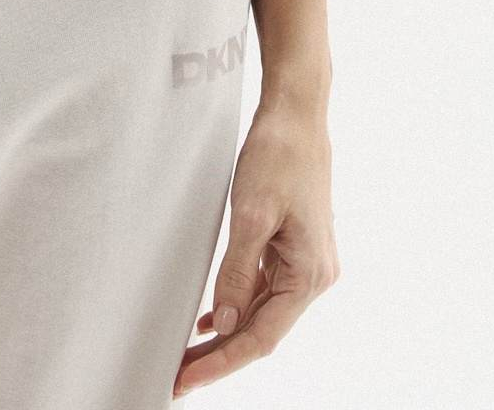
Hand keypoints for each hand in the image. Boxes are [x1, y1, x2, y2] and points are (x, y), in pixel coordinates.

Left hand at [171, 94, 340, 393]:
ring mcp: (306, 263)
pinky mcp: (294, 248)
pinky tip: (214, 320)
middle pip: (263, 330)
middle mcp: (315, 277)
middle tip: (179, 375)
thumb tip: (226, 324)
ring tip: (189, 354)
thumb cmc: (279, 155)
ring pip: (262, 313)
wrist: (296, 113)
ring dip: (228, 334)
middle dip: (222, 355)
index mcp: (310, 275)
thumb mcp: (251, 214)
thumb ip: (238, 272)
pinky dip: (238, 305)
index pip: (262, 337)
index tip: (187, 379)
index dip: (223, 363)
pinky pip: (264, 289)